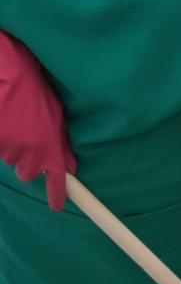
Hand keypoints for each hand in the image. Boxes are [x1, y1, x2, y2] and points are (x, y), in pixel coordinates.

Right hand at [0, 31, 75, 211]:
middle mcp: (30, 154)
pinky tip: (5, 124)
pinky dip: (1, 141)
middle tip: (28, 144)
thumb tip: (70, 167)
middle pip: (27, 174)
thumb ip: (62, 147)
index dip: (56, 196)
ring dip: (13, 149)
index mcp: (50, 150)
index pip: (56, 182)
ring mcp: (8, 149)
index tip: (56, 206)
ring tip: (15, 125)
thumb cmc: (36, 94)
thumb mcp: (56, 121)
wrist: (9, 76)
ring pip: (10, 160)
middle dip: (28, 164)